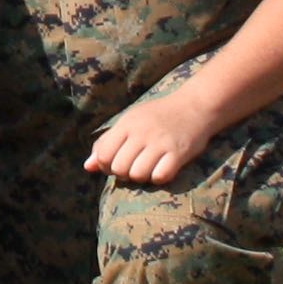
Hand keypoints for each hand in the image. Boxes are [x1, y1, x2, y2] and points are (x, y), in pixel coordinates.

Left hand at [86, 86, 219, 187]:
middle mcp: (141, 133)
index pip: (103, 154)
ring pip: (138, 175)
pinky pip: (160, 176)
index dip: (105, 166)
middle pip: (119, 168)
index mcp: (126, 124)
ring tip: (148, 168)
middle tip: (133, 167)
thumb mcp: (129, 122)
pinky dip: (158, 178)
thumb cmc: (157, 116)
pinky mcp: (179, 153)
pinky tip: (162, 169)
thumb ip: (107, 142)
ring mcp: (160, 143)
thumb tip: (87, 167)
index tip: (115, 164)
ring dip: (141, 177)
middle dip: (123, 174)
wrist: (195, 106)